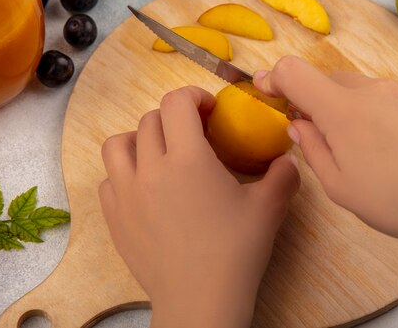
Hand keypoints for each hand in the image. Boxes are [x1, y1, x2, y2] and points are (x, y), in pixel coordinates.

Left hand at [98, 86, 299, 327]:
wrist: (201, 300)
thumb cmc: (236, 252)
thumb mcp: (269, 208)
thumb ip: (283, 174)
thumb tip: (288, 158)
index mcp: (188, 159)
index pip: (177, 103)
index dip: (193, 96)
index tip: (208, 110)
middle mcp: (151, 169)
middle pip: (150, 120)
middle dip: (174, 118)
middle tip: (194, 134)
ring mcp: (126, 194)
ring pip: (118, 144)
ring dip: (140, 139)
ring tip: (160, 154)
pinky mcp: (114, 217)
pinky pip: (109, 179)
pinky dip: (125, 173)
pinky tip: (145, 188)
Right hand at [253, 56, 397, 325]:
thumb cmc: (395, 202)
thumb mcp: (339, 187)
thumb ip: (312, 148)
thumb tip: (299, 124)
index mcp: (341, 109)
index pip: (294, 71)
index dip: (274, 78)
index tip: (267, 92)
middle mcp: (372, 89)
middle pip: (328, 81)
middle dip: (315, 102)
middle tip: (321, 138)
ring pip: (362, 91)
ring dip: (350, 111)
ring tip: (368, 153)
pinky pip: (392, 101)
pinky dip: (382, 117)